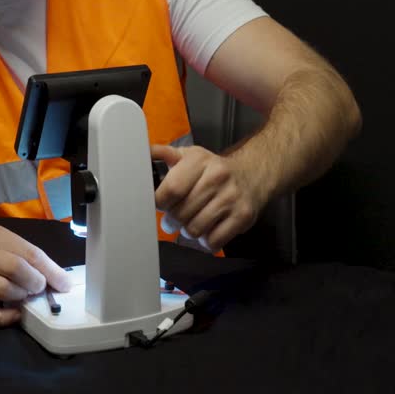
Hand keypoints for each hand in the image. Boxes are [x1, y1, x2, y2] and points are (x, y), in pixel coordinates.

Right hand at [0, 224, 71, 325]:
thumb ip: (24, 256)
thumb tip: (57, 277)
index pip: (29, 252)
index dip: (51, 270)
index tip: (64, 284)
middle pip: (16, 268)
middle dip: (35, 283)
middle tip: (39, 289)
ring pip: (3, 290)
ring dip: (20, 297)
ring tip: (22, 297)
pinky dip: (5, 318)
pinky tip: (14, 315)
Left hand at [151, 144, 268, 252]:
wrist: (253, 174)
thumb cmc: (213, 169)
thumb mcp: (190, 156)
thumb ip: (165, 154)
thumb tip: (142, 152)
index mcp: (199, 160)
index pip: (171, 189)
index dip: (160, 203)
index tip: (161, 205)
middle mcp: (217, 177)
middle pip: (181, 214)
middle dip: (172, 221)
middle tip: (174, 219)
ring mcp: (231, 198)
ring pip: (194, 230)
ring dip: (189, 231)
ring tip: (192, 222)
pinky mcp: (243, 217)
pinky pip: (213, 241)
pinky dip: (206, 241)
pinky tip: (208, 229)